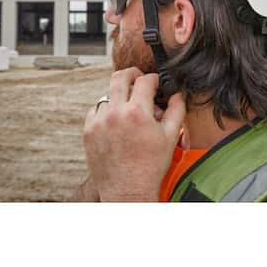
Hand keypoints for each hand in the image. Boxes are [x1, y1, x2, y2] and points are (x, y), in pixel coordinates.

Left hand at [83, 67, 185, 201]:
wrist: (128, 192)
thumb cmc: (150, 167)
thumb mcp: (170, 136)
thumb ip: (176, 109)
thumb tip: (177, 94)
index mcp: (137, 113)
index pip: (145, 80)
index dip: (154, 79)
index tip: (157, 83)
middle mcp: (115, 114)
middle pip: (120, 76)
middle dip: (133, 75)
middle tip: (139, 80)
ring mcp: (99, 122)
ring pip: (108, 94)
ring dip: (120, 96)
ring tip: (130, 109)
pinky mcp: (88, 131)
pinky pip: (96, 110)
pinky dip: (107, 111)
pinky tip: (117, 122)